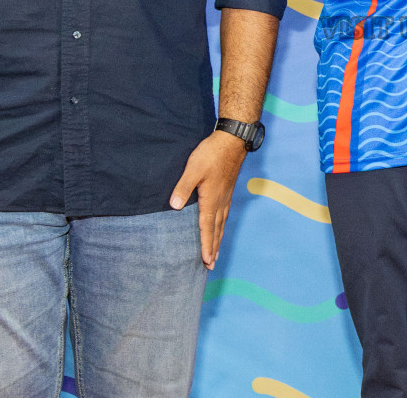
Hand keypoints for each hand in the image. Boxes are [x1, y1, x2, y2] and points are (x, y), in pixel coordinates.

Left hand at [170, 130, 248, 269]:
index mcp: (211, 200)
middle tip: (211, 265)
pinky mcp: (227, 190)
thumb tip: (174, 206)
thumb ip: (183, 187)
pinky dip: (221, 226)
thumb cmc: (211, 154)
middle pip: (217, 230)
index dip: (206, 245)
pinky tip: (220, 225)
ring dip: (218, 239)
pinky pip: (224, 214)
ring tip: (216, 252)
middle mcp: (220, 202)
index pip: (207, 228)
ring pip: (222, 223)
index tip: (206, 262)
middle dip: (213, 248)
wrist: (232, 141)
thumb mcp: (193, 169)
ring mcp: (225, 196)